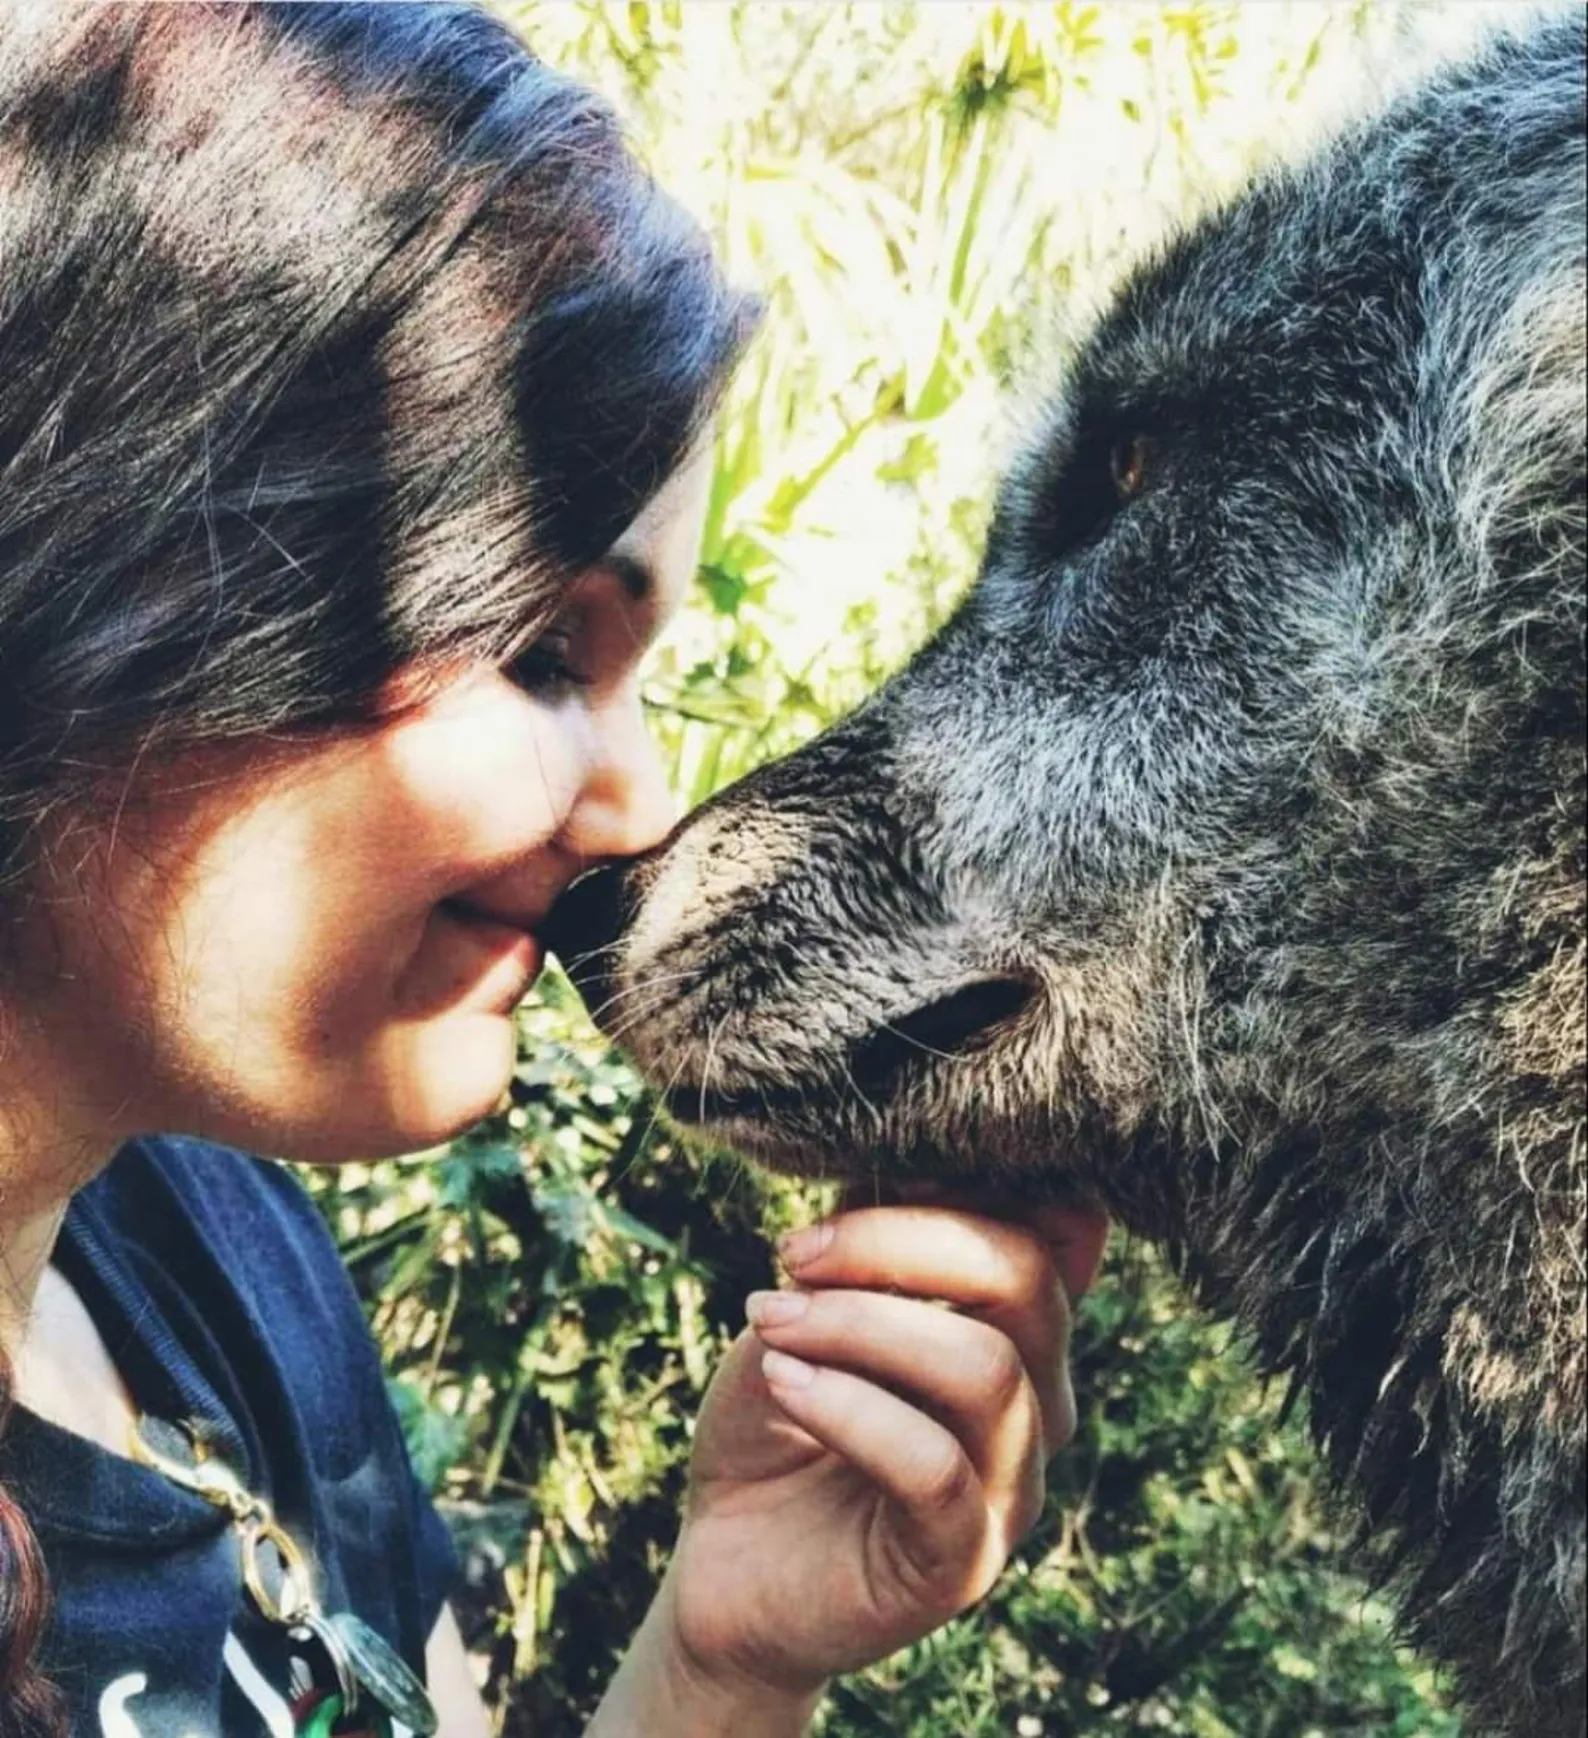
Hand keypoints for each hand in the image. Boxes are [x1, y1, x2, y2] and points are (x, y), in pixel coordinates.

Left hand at [659, 1195, 1108, 1709]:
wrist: (727, 1562)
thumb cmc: (777, 1414)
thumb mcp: (811, 1300)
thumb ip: (862, 1238)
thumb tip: (887, 1150)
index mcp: (1019, 1326)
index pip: (1057, 1223)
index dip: (973, 1176)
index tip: (862, 1169)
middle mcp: (1041, 1399)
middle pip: (1027, 1276)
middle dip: (898, 1241)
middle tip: (792, 1250)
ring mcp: (1013, 1485)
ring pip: (987, 1368)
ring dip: (862, 1323)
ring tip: (771, 1318)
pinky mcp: (963, 1561)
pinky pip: (935, 1467)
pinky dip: (850, 1408)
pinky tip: (783, 1382)